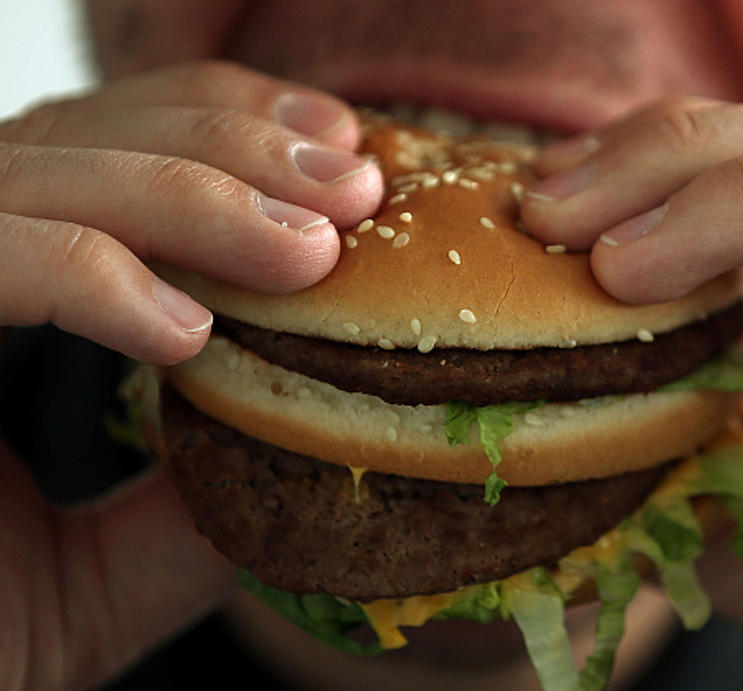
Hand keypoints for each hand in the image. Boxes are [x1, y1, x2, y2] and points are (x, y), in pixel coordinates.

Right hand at [0, 61, 381, 689]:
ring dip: (194, 198)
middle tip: (355, 188)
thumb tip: (311, 464)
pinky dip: (82, 275)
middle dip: (237, 149)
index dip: (232, 130)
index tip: (347, 156)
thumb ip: (188, 510)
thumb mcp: (101, 574)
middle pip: (89, 138)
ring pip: (41, 174)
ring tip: (308, 255)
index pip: (116, 152)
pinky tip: (183, 332)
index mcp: (0, 284)